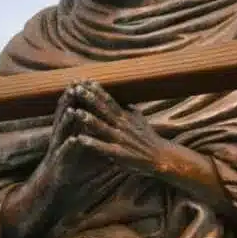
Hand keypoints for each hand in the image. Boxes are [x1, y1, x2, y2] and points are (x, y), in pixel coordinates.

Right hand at [0, 81, 167, 237]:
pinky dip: (69, 147)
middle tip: (75, 85)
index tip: (86, 82)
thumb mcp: (79, 149)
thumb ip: (89, 136)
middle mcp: (60, 138)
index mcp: (67, 133)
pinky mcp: (59, 165)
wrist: (51, 189)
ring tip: (72, 109)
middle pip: (64, 115)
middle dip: (69, 100)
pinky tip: (74, 141)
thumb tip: (102, 125)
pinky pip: (64, 154)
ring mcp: (58, 150)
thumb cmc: (68, 170)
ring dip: (66, 121)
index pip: (72, 109)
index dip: (78, 96)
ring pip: (62, 132)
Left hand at [48, 80, 167, 177]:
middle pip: (104, 109)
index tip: (84, 80)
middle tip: (76, 88)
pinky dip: (92, 143)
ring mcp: (120, 139)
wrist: (161, 157)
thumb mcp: (138, 119)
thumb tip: (120, 96)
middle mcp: (122, 125)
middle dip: (89, 98)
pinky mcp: (119, 153)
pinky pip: (103, 147)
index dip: (96, 90)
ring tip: (75, 111)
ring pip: (102, 127)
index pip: (109, 99)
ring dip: (88, 119)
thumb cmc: (147, 138)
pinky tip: (80, 139)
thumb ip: (127, 108)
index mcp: (125, 116)